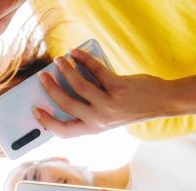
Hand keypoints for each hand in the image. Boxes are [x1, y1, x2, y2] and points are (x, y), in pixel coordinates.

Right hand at [34, 49, 170, 137]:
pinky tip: (77, 53)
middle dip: (51, 88)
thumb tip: (63, 89)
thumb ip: (87, 109)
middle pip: (66, 104)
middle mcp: (99, 119)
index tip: (35, 110)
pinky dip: (84, 59)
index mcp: (93, 129)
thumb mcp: (106, 117)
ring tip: (59, 60)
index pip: (64, 131)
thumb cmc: (129, 108)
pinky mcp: (118, 88)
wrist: (159, 102)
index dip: (47, 122)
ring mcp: (108, 104)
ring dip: (66, 70)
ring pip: (79, 86)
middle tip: (43, 76)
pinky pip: (95, 71)